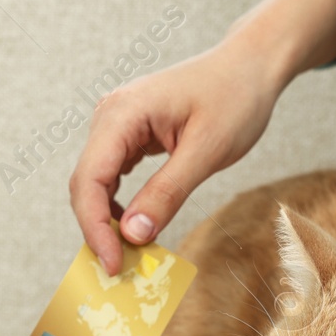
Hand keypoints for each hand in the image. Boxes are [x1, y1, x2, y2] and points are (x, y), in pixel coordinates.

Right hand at [69, 0, 335, 273]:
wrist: (249, 67)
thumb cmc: (235, 98)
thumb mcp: (206, 151)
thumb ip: (167, 193)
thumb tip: (132, 235)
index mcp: (122, 113)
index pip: (90, 179)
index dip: (95, 227)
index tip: (113, 263)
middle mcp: (109, 116)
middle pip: (85, 184)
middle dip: (97, 230)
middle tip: (119, 269)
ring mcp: (115, 125)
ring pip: (95, 184)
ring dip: (106, 222)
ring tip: (127, 254)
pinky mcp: (127, 136)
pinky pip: (112, 178)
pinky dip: (119, 207)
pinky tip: (135, 227)